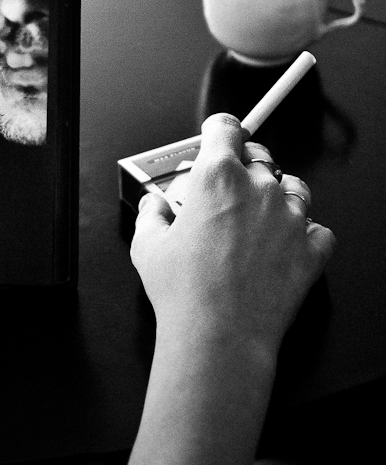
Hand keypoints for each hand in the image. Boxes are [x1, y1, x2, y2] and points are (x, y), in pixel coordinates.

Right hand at [130, 113, 335, 355]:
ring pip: (293, 187)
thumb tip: (153, 206)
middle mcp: (258, 188)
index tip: (217, 134)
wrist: (220, 335)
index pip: (225, 129)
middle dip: (243, 165)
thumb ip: (151, 214)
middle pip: (259, 156)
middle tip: (225, 189)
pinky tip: (281, 248)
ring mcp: (290, 217)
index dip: (218, 130)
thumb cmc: (184, 292)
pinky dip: (302, 234)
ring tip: (255, 219)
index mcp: (215, 178)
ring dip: (275, 195)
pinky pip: (316, 229)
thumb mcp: (147, 246)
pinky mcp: (312, 249)